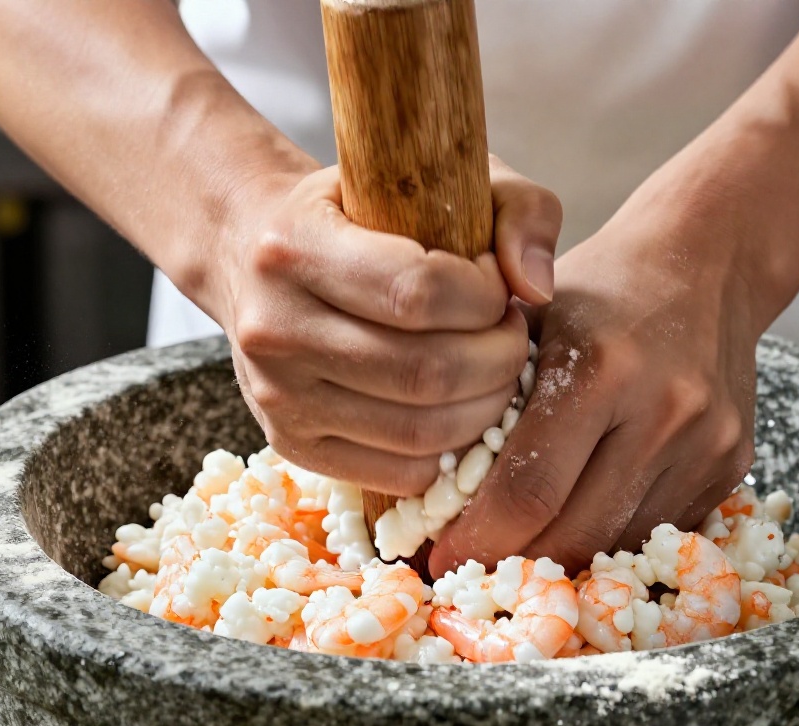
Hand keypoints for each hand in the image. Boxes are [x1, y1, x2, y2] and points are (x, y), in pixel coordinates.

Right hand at [212, 159, 561, 495]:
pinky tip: (460, 407)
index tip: (496, 285)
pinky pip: (400, 474)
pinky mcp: (292, 445)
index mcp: (294, 244)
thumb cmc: (367, 214)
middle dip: (499, 359)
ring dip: (486, 408)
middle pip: (426, 372)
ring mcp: (277, 396)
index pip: (417, 291)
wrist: (260, 258)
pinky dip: (451, 452)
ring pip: (419, 431)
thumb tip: (538, 288)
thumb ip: (518, 209)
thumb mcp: (443, 178)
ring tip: (493, 369)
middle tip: (510, 336)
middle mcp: (274, 326)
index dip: (485, 297)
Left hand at [429, 221, 765, 572]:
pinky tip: (578, 520)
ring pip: (617, 544)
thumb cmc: (601, 291)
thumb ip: (480, 397)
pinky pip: (656, 530)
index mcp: (600, 369)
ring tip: (519, 551)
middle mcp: (664, 412)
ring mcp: (707, 444)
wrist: (708, 264)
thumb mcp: (525, 318)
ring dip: (564, 558)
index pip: (529, 490)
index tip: (440, 559)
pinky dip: (610, 536)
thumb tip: (423, 491)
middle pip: (575, 534)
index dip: (479, 540)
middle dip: (515, 564)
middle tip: (471, 570)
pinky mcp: (732, 466)